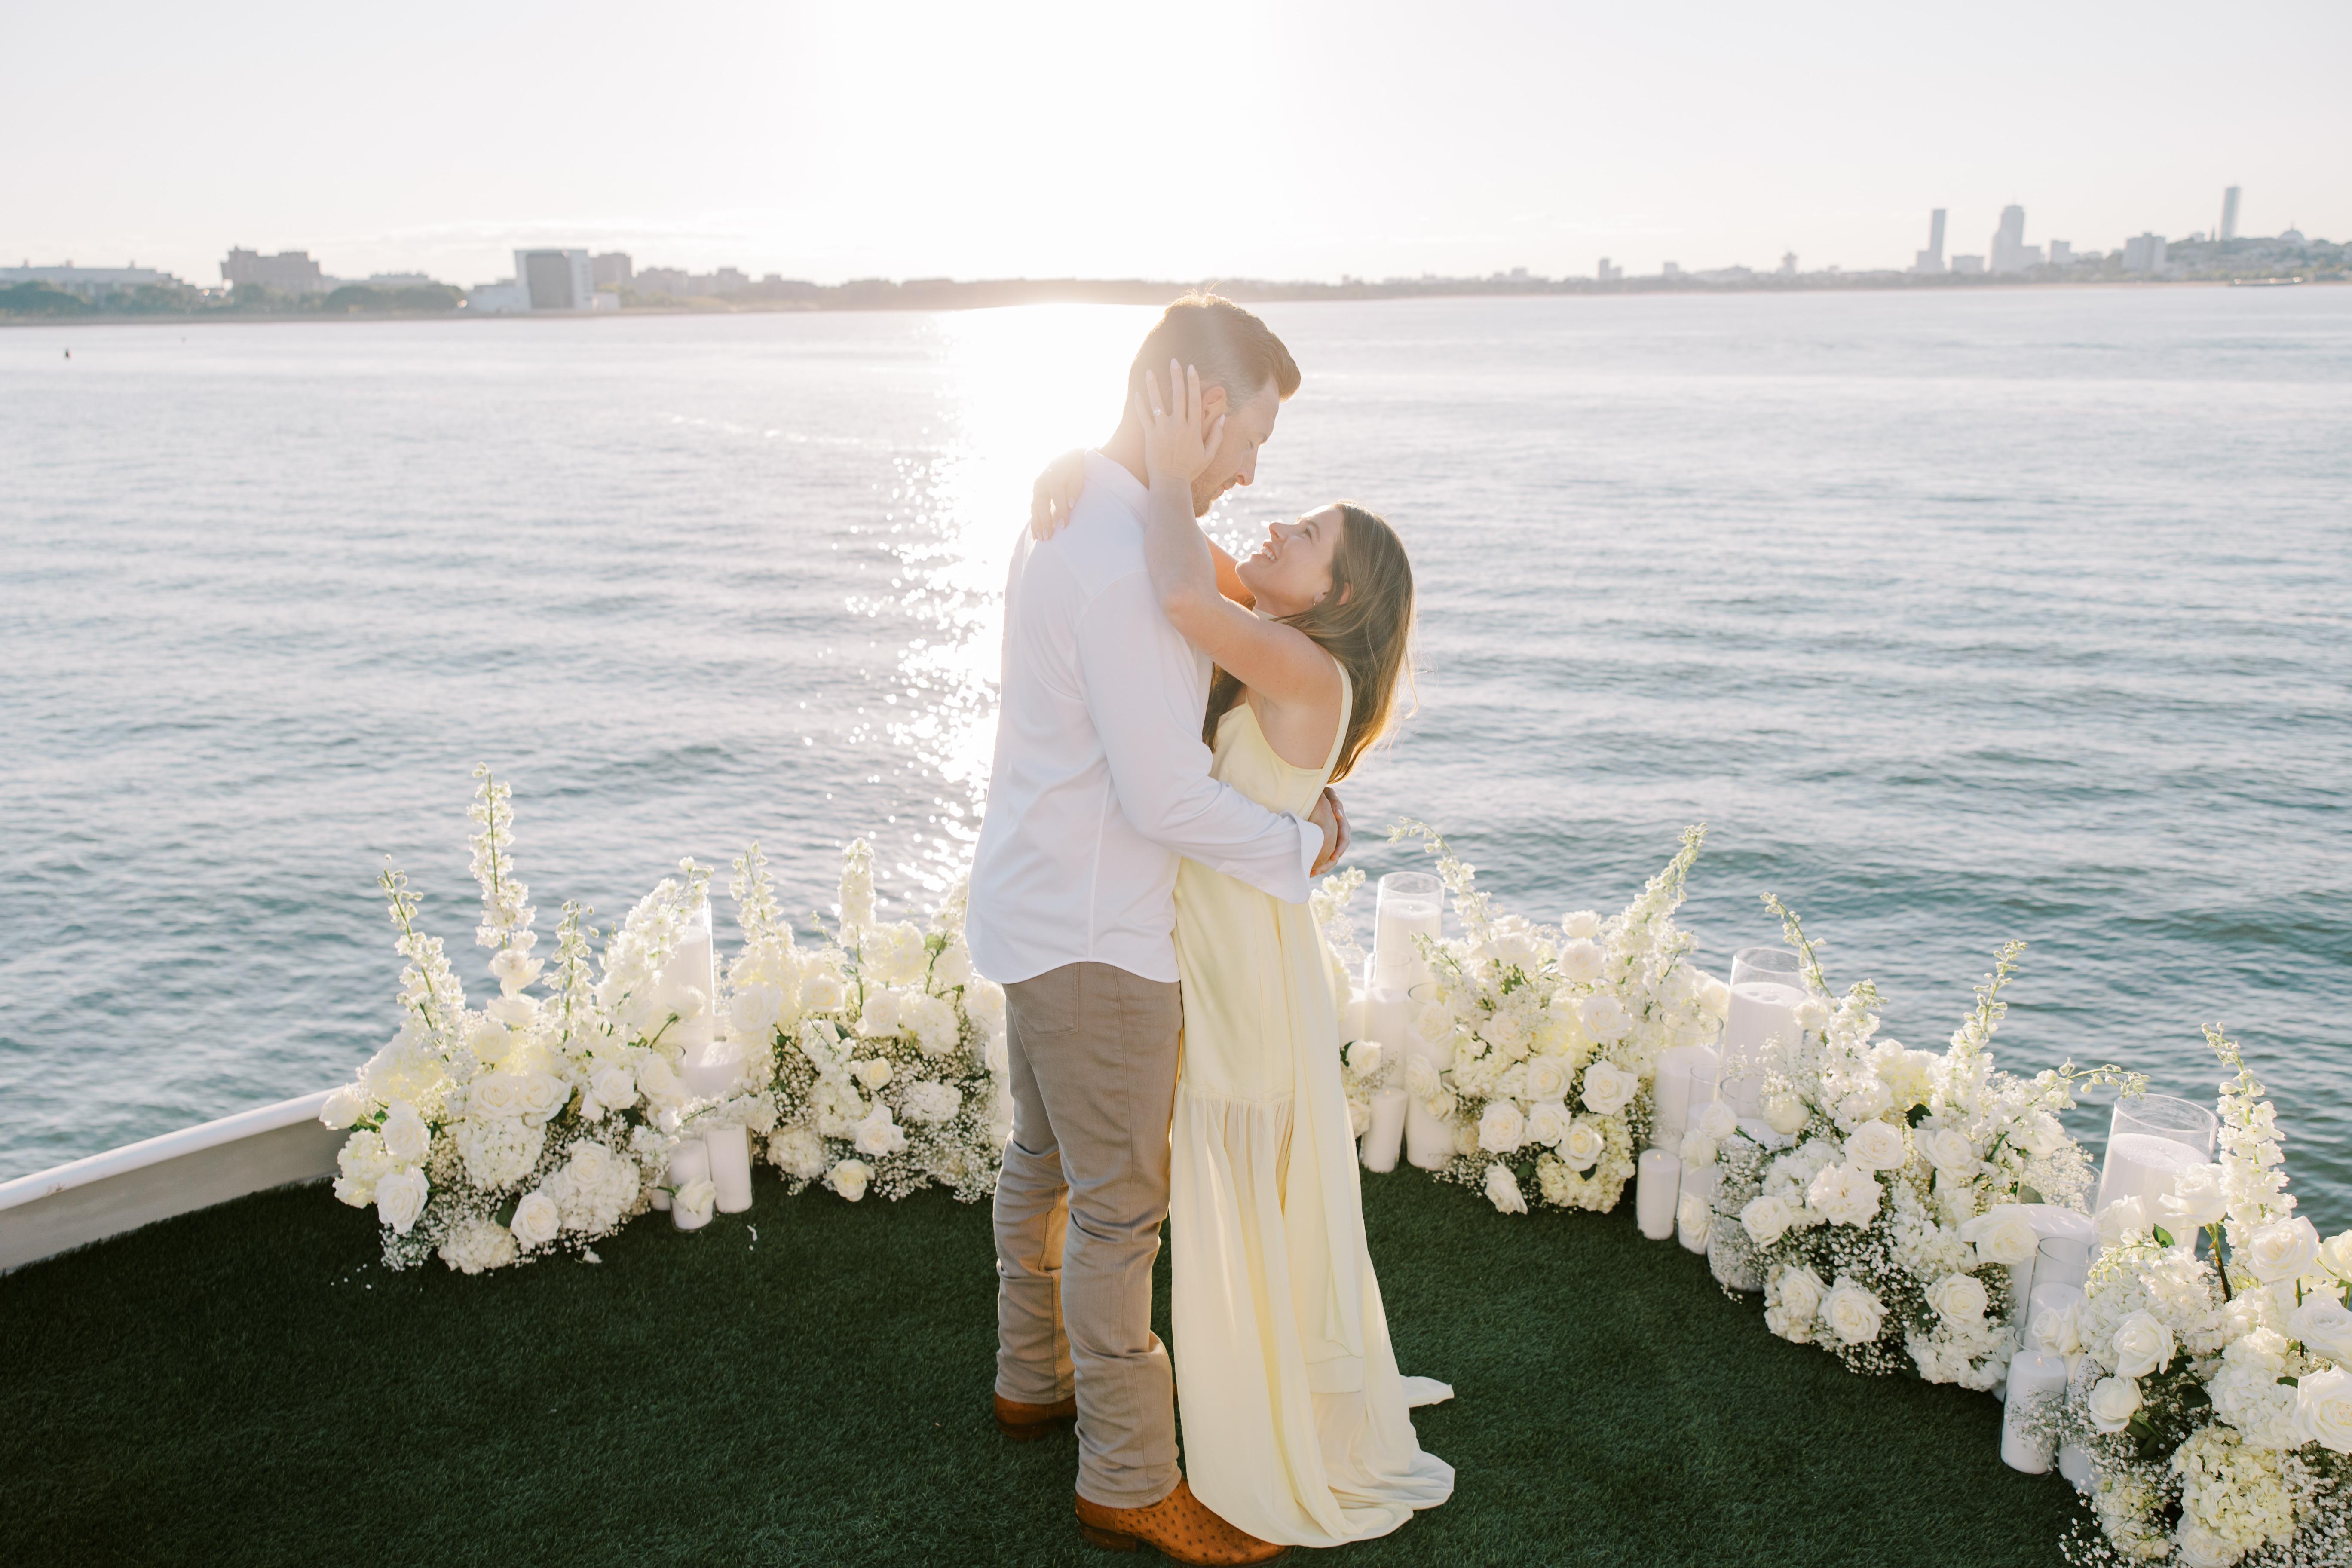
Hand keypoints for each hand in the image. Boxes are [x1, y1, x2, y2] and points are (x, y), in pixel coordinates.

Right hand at [1028, 448, 1089, 539]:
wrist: (1069, 455)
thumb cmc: (1077, 466)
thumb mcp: (1079, 473)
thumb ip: (1075, 488)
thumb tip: (1071, 505)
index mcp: (1054, 475)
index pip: (1057, 495)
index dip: (1060, 510)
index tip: (1063, 525)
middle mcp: (1042, 481)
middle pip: (1041, 503)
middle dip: (1044, 520)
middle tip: (1048, 536)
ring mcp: (1037, 486)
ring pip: (1035, 507)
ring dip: (1037, 523)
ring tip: (1041, 538)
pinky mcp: (1035, 492)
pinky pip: (1033, 508)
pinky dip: (1034, 520)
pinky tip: (1036, 533)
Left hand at [1137, 359, 1222, 491]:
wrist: (1171, 483)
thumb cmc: (1190, 470)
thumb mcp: (1209, 454)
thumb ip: (1217, 435)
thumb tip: (1223, 416)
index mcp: (1194, 428)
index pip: (1195, 400)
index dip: (1193, 382)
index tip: (1191, 368)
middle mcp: (1179, 425)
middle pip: (1178, 395)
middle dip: (1176, 376)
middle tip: (1173, 361)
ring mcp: (1163, 430)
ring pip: (1158, 402)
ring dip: (1154, 385)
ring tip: (1150, 371)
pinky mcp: (1150, 436)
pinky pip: (1144, 417)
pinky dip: (1140, 405)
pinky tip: (1137, 393)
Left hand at [1307, 787, 1349, 876]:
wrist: (1314, 794)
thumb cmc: (1321, 793)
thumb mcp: (1328, 794)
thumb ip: (1334, 802)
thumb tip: (1339, 815)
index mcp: (1340, 821)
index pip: (1344, 836)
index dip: (1340, 848)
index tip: (1333, 858)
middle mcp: (1337, 829)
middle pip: (1337, 849)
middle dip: (1329, 862)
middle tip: (1318, 870)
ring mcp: (1331, 834)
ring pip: (1330, 853)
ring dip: (1323, 865)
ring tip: (1312, 873)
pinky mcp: (1322, 838)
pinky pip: (1322, 852)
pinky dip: (1317, 861)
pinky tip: (1309, 869)